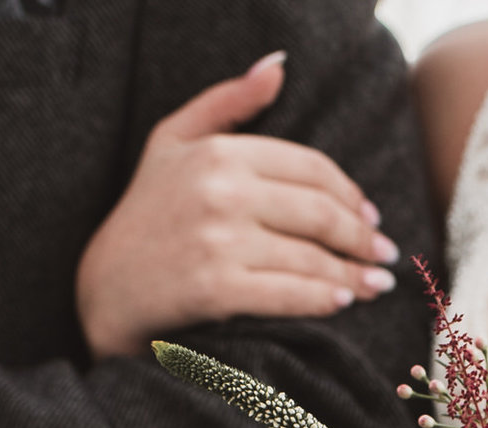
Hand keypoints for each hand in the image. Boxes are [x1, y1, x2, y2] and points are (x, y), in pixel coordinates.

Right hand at [76, 51, 401, 357]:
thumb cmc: (145, 213)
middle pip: (320, 212)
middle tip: (383, 253)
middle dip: (361, 237)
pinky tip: (343, 302)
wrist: (104, 289)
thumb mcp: (173, 142)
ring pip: (311, 257)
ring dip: (353, 275)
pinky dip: (324, 299)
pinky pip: (290, 294)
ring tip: (375, 284)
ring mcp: (218, 241)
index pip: (310, 168)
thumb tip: (278, 66)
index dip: (350, 193)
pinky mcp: (215, 289)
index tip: (370, 214)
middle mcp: (220, 192)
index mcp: (218, 152)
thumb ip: (227, 101)